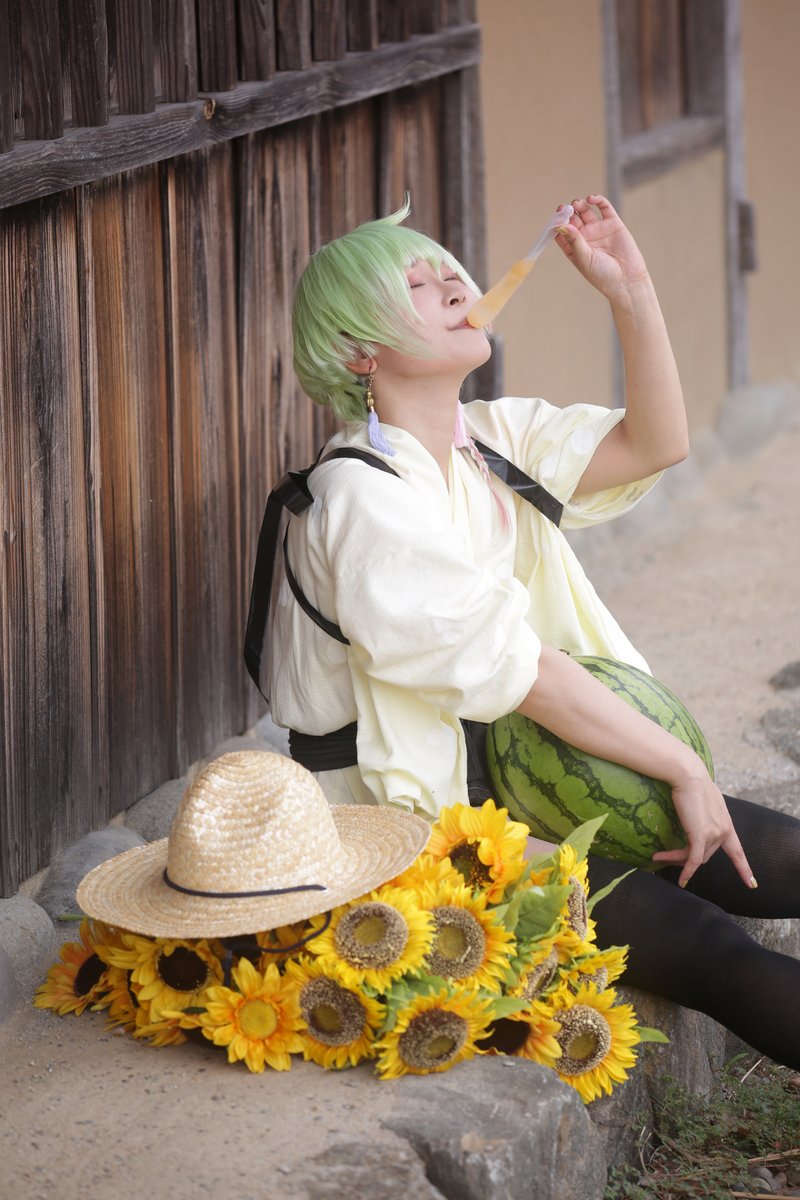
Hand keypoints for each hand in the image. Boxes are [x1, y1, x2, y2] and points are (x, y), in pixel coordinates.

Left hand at [554, 195, 649, 300]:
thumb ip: (574, 241)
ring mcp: (599, 229)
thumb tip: (562, 225)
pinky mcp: (613, 223)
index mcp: (574, 248)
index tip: (556, 218)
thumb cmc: (602, 275)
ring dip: (579, 205)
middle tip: (564, 208)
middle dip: (567, 212)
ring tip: (577, 204)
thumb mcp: (584, 258)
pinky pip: (604, 207)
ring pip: (586, 211)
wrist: (627, 279)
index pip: (562, 232)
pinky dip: (597, 200)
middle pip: (572, 219)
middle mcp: (585, 238)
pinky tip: (591, 199)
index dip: (557, 223)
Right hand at [651, 774, 756, 889]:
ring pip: (696, 857)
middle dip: (686, 859)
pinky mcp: (700, 835)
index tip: (752, 884)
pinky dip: (686, 871)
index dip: (744, 869)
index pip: (737, 851)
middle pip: (706, 855)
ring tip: (657, 856)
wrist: (688, 775)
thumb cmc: (693, 782)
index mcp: (726, 824)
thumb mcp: (706, 801)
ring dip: (676, 860)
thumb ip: (707, 815)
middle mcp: (723, 831)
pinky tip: (681, 881)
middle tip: (666, 857)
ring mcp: (714, 834)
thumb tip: (699, 819)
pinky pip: (693, 859)